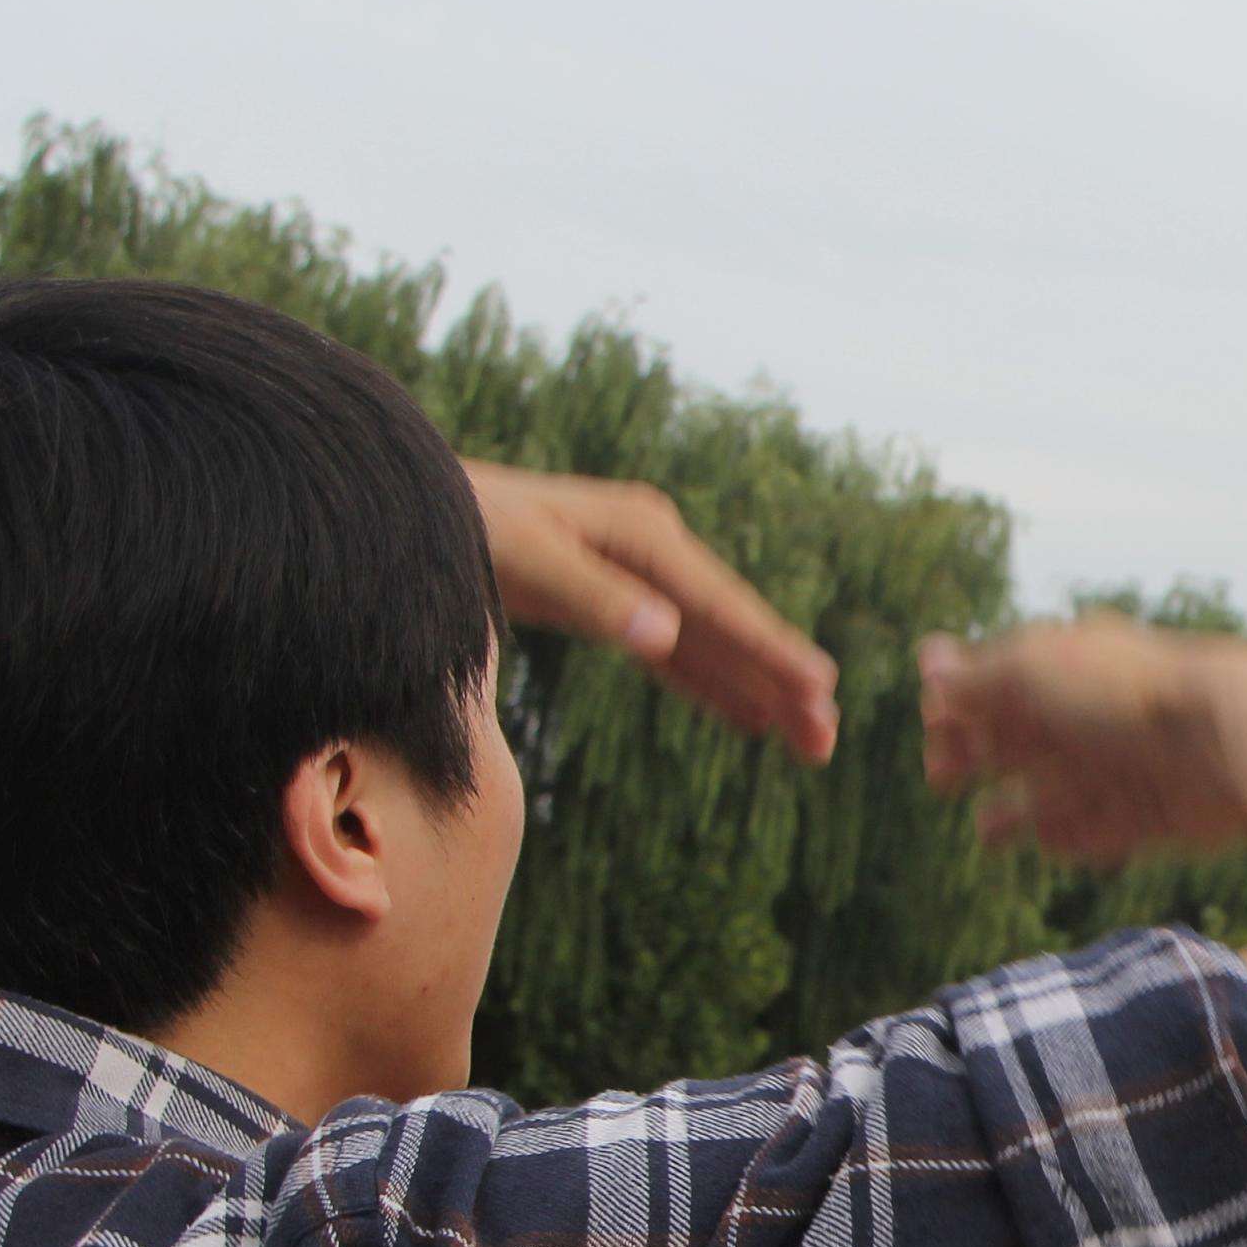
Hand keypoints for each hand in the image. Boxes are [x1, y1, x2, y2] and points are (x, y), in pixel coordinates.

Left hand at [463, 462, 836, 759]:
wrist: (419, 505)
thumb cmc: (464, 525)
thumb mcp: (526, 559)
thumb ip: (595, 599)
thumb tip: (667, 638)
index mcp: (645, 534)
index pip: (722, 605)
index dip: (773, 651)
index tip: (821, 690)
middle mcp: (654, 551)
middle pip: (732, 628)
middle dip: (783, 683)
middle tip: (827, 739)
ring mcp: (638, 576)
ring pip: (713, 646)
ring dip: (759, 692)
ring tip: (809, 741)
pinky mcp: (614, 603)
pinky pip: (677, 655)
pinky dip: (713, 686)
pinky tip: (748, 718)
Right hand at [919, 617, 1246, 861]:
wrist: (1228, 737)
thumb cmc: (1122, 693)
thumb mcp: (1036, 673)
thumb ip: (979, 676)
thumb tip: (926, 660)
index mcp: (1070, 669)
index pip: (1001, 689)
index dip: (961, 710)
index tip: (934, 733)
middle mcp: (1094, 716)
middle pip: (1022, 742)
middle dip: (978, 758)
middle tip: (942, 778)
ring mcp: (1124, 766)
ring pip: (1057, 794)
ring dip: (1017, 812)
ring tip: (988, 832)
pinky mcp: (1153, 813)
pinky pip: (1101, 832)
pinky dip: (1076, 838)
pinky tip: (1054, 842)